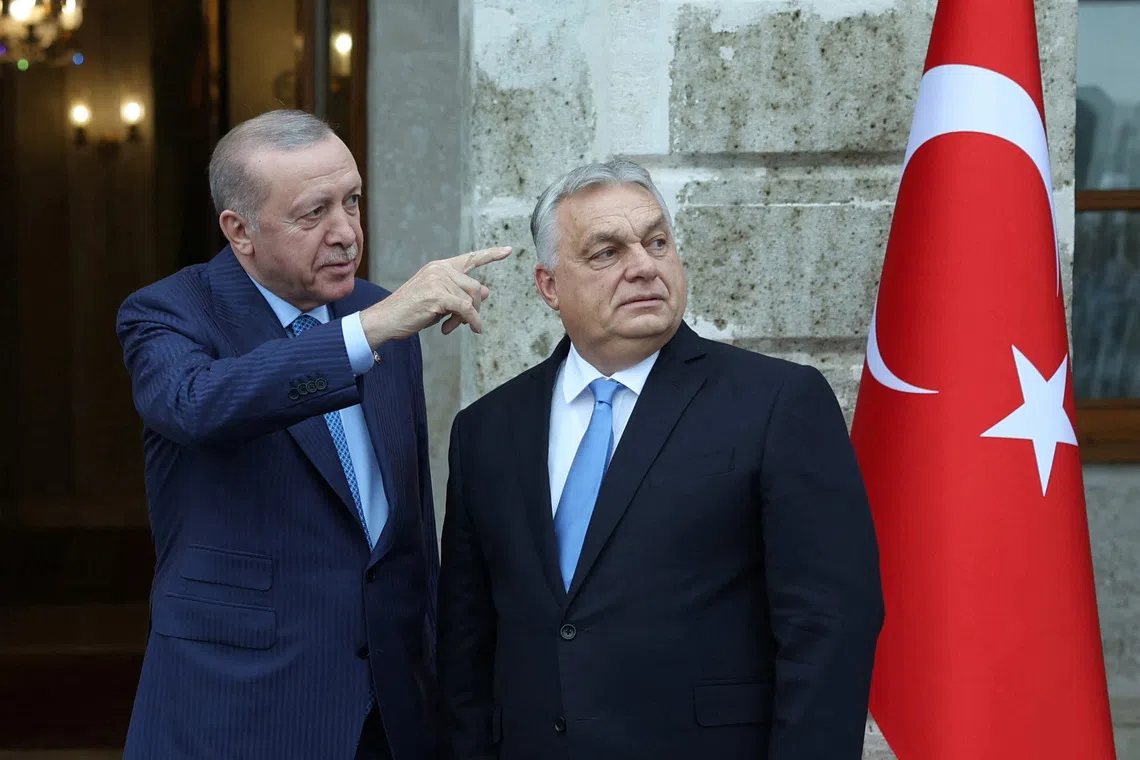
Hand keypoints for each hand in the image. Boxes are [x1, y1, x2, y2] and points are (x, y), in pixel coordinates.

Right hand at [359, 247, 511, 346]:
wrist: (387, 319)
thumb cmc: (411, 311)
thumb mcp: (440, 300)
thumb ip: (461, 293)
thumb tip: (488, 291)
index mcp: (440, 267)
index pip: (470, 258)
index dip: (491, 254)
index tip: (508, 250)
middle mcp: (440, 270)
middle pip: (475, 287)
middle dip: (474, 307)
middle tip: (464, 323)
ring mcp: (438, 281)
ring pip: (470, 300)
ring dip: (466, 319)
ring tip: (450, 327)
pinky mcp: (438, 296)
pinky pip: (466, 310)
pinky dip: (473, 321)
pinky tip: (474, 329)